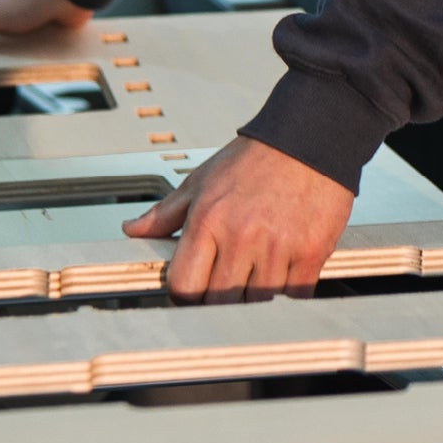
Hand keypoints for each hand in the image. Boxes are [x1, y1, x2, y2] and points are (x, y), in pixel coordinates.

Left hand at [126, 136, 353, 303]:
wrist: (310, 138)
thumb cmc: (255, 158)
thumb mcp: (202, 179)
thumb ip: (165, 212)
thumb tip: (132, 229)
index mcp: (208, 220)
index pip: (184, 285)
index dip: (184, 297)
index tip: (192, 294)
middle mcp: (241, 236)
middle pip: (219, 301)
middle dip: (218, 301)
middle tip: (225, 290)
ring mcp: (277, 247)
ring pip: (257, 303)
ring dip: (254, 299)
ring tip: (256, 281)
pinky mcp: (311, 252)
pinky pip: (295, 296)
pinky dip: (288, 295)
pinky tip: (284, 278)